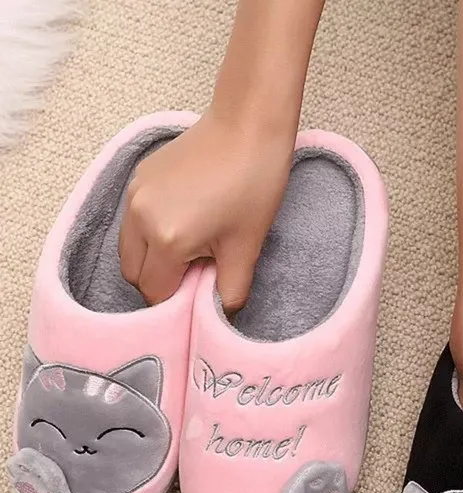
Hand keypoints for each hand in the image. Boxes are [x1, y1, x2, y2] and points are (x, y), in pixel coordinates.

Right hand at [119, 110, 292, 310]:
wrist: (248, 126)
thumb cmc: (253, 185)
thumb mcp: (246, 247)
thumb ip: (230, 290)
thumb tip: (221, 315)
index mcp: (166, 239)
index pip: (156, 292)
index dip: (177, 303)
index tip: (198, 296)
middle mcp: (139, 217)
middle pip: (135, 274)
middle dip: (161, 283)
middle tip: (196, 275)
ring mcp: (134, 194)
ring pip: (129, 249)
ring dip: (152, 260)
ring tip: (190, 250)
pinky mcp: (138, 177)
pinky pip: (132, 221)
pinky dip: (149, 233)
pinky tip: (183, 224)